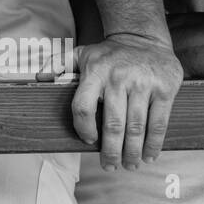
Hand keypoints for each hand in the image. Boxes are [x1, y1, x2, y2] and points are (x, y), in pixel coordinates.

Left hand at [71, 33, 181, 169]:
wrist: (143, 37)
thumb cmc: (108, 54)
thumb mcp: (80, 53)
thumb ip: (58, 64)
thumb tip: (39, 78)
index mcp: (95, 72)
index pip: (83, 107)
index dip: (83, 129)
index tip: (87, 141)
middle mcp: (118, 78)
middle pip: (112, 124)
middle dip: (111, 151)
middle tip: (110, 166)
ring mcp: (143, 84)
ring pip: (136, 127)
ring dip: (132, 152)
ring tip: (129, 165)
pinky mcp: (164, 89)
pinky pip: (159, 122)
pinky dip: (154, 143)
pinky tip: (149, 155)